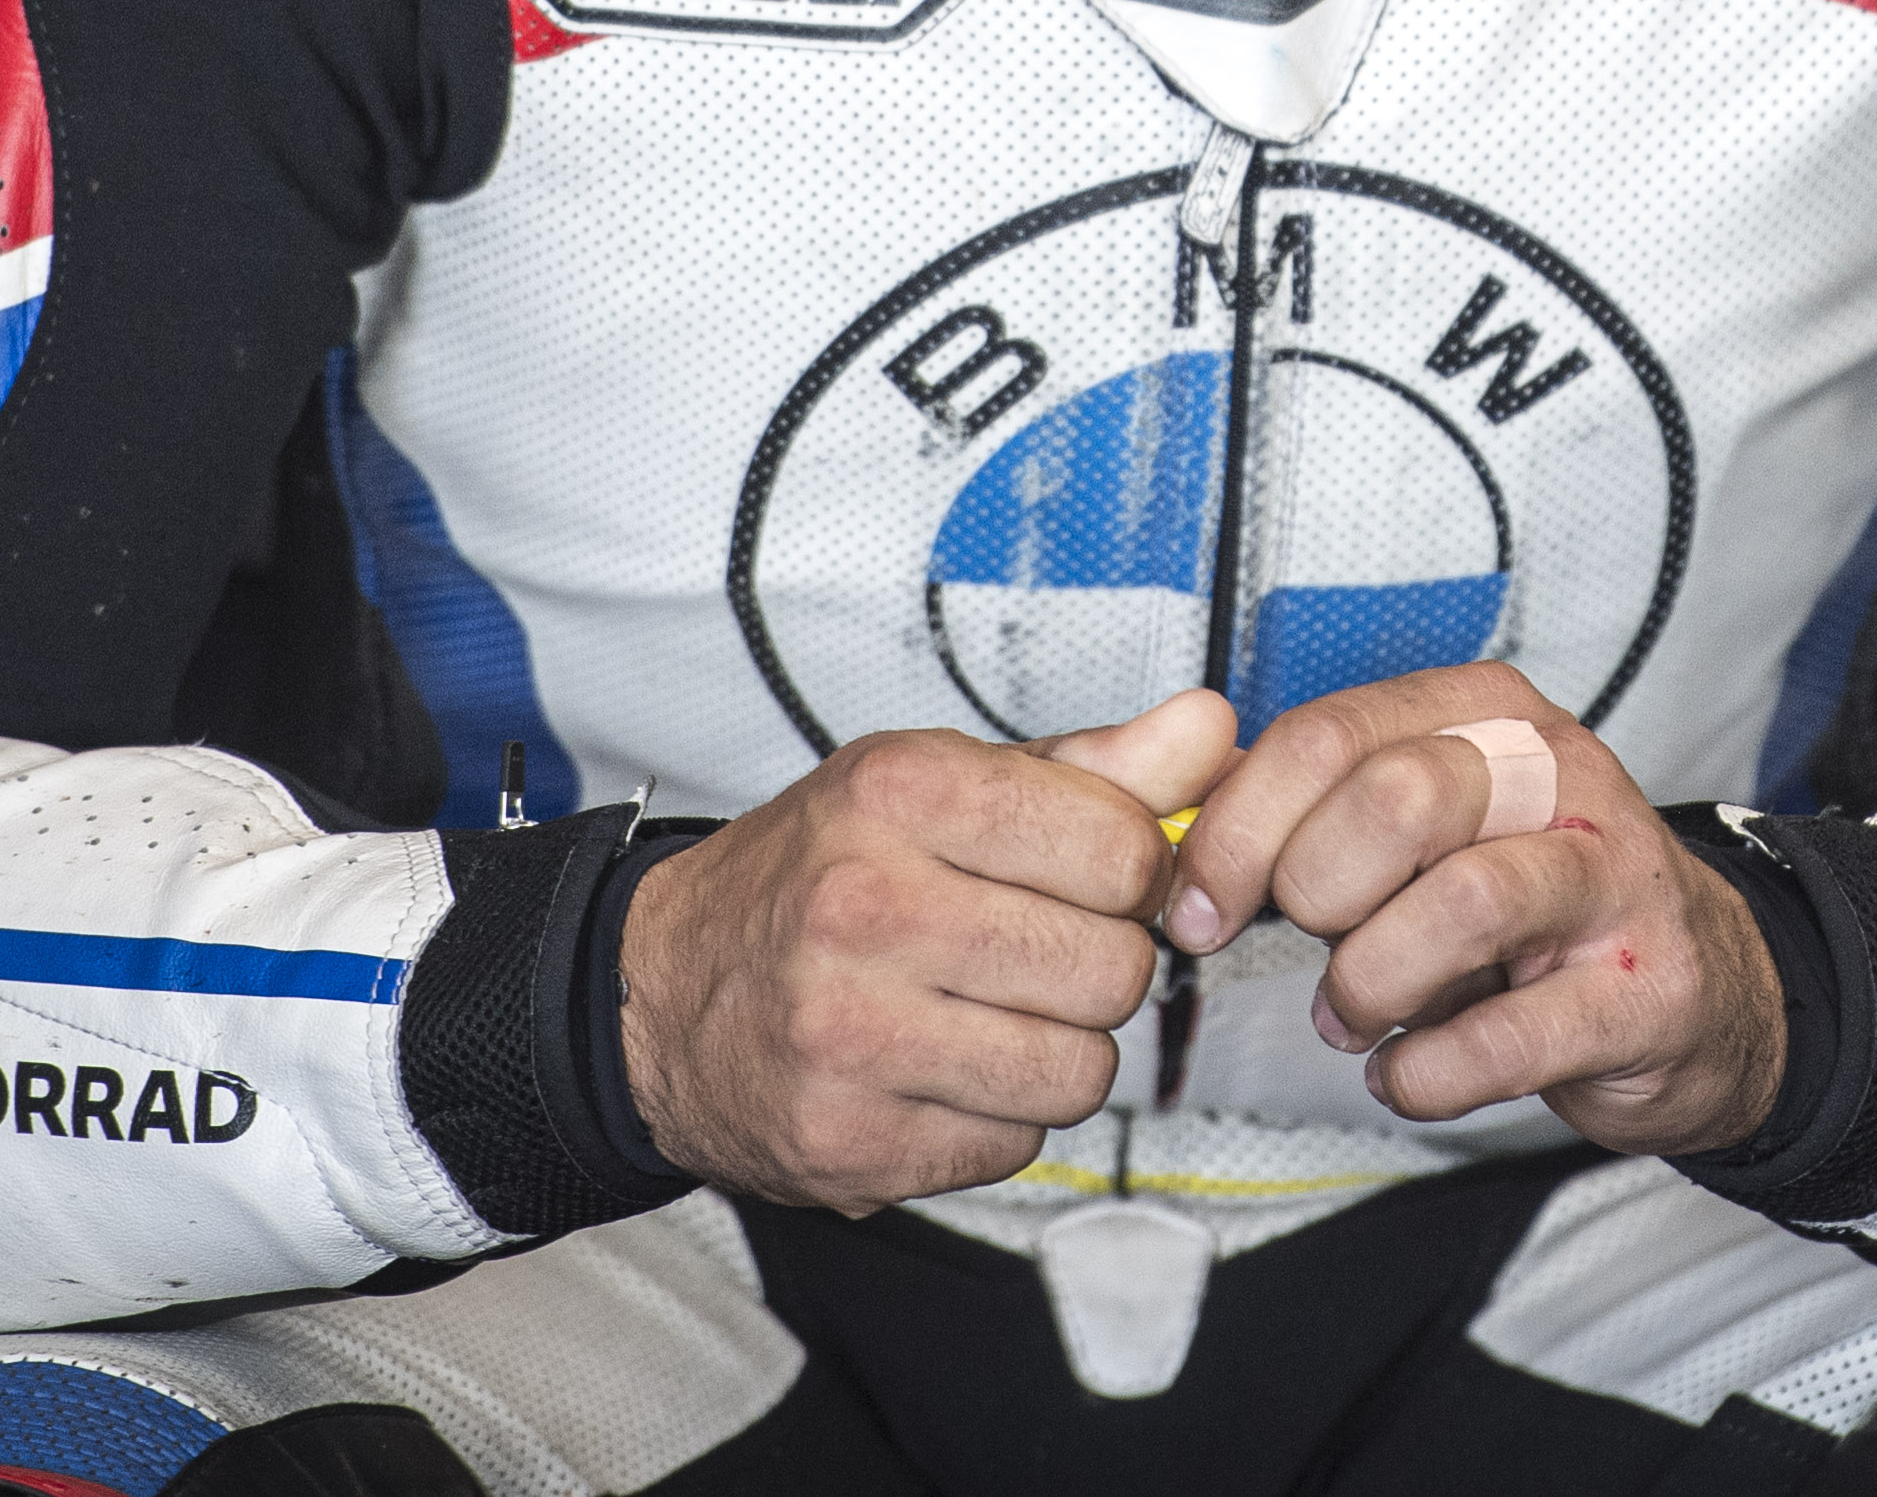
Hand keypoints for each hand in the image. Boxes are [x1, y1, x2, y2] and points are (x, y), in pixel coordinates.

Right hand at [618, 688, 1233, 1214]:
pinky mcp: (846, 1143)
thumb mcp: (939, 783)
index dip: (1129, 873)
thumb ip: (1092, 766)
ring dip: (1057, 1051)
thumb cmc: (820, 875)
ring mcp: (849, 1036)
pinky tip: (939, 1072)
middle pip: (1112, 968)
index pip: (1124, 849)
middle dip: (1096, 967)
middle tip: (1033, 952)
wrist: (664, 994)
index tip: (1085, 877)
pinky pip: (1015, 1146)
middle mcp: (865, 908)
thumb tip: (1213, 730)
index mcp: (900, 793)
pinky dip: (998, 1118)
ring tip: (992, 1015)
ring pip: (1078, 1071)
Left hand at [1161, 662, 1784, 1153]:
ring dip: (1371, 982)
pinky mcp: (1643, 991)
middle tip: (1312, 945)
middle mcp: (1555, 776)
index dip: (1237, 829)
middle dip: (1313, 893)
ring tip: (1355, 1015)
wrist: (1696, 988)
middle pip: (1393, 798)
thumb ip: (1313, 808)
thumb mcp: (1429, 823)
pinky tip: (1411, 1072)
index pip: (1327, 736)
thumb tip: (1173, 826)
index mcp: (1483, 714)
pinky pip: (1505, 1038)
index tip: (1196, 903)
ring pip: (1460, 902)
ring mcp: (1610, 881)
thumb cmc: (1532, 902)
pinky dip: (1427, 1072)